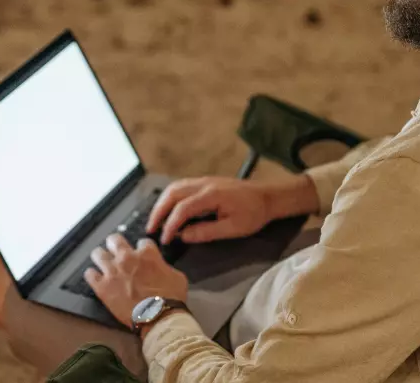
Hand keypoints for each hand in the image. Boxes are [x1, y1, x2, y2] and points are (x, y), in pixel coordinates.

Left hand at [85, 234, 188, 326]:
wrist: (158, 317)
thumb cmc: (171, 298)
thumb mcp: (177, 276)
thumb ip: (164, 266)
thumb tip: (160, 267)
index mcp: (146, 254)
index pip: (142, 242)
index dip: (142, 249)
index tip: (142, 255)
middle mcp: (126, 258)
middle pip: (114, 240)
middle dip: (116, 244)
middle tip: (117, 251)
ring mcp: (112, 271)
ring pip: (97, 253)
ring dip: (101, 257)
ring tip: (103, 262)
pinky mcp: (101, 286)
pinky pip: (89, 274)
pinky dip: (92, 275)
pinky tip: (95, 278)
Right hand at [146, 177, 272, 244]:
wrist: (268, 196)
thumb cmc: (254, 214)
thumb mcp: (233, 228)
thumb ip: (207, 232)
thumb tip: (183, 236)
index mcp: (211, 195)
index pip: (182, 208)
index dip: (170, 224)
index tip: (164, 239)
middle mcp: (203, 184)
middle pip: (172, 193)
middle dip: (158, 211)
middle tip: (151, 228)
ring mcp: (203, 180)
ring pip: (174, 187)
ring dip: (162, 203)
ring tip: (156, 220)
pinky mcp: (205, 182)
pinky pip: (181, 186)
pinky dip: (170, 198)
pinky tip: (169, 209)